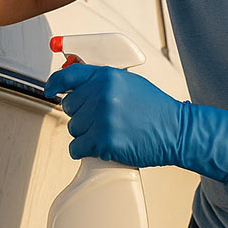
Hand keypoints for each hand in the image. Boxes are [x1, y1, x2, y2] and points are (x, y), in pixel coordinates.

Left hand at [45, 64, 227, 182]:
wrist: (176, 131)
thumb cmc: (155, 109)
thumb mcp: (129, 83)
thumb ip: (102, 81)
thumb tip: (75, 83)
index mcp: (107, 76)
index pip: (68, 76)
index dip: (55, 83)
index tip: (50, 90)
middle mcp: (102, 94)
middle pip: (70, 106)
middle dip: (82, 114)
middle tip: (102, 119)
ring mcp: (102, 117)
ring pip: (73, 129)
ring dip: (86, 134)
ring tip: (110, 132)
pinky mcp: (103, 140)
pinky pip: (76, 148)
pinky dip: (85, 150)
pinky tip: (102, 146)